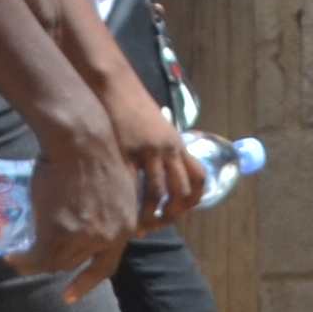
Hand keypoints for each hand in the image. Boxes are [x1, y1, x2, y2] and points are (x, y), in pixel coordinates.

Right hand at [14, 111, 143, 296]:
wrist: (80, 139)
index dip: (87, 281)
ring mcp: (83, 237)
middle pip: (74, 262)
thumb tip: (86, 220)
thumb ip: (106, 210)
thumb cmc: (95, 151)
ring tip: (19, 258)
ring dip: (35, 262)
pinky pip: (37, 258)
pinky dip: (23, 260)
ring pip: (55, 260)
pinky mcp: (58, 232)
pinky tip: (12, 257)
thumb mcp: (114, 187)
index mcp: (124, 227)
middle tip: (34, 259)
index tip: (70, 294)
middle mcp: (106, 237)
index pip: (106, 266)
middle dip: (54, 262)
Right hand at [102, 80, 203, 226]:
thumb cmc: (133, 104)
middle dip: (173, 214)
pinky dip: (130, 204)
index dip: (193, 200)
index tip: (179, 211)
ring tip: (141, 226)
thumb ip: (163, 148)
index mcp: (178, 143)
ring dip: (152, 215)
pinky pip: (132, 186)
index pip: (199, 178)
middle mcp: (168, 149)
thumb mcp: (157, 126)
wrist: (113, 85)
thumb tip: (162, 171)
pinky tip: (123, 213)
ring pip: (158, 194)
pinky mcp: (126, 152)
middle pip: (182, 191)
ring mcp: (148, 152)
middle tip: (159, 224)